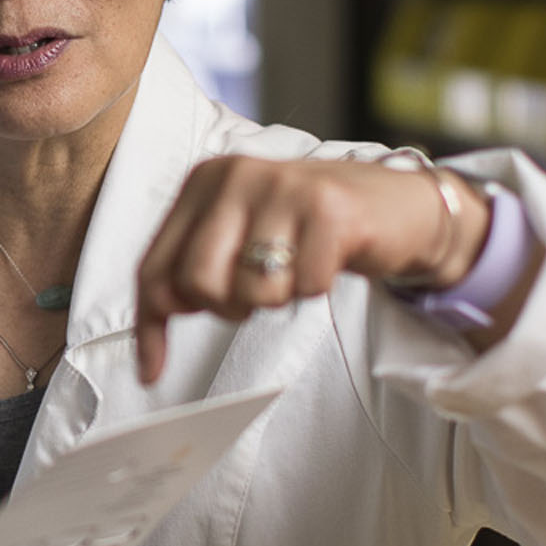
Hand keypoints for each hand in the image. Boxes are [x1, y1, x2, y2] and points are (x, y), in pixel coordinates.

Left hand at [132, 155, 488, 382]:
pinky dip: (315, 286)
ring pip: (252, 290)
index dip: (151, 326)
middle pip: (198, 283)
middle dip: (227, 307)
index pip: (156, 267)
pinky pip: (304, 286)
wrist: (394, 205)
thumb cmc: (307, 228)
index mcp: (205, 181)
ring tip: (294, 266)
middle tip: (256, 292)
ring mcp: (284, 187)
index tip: (151, 370)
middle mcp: (237, 175)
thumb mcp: (239, 239)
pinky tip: (325, 258)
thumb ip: (190, 274)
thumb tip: (152, 343)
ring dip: (276, 297)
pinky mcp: (330, 209)